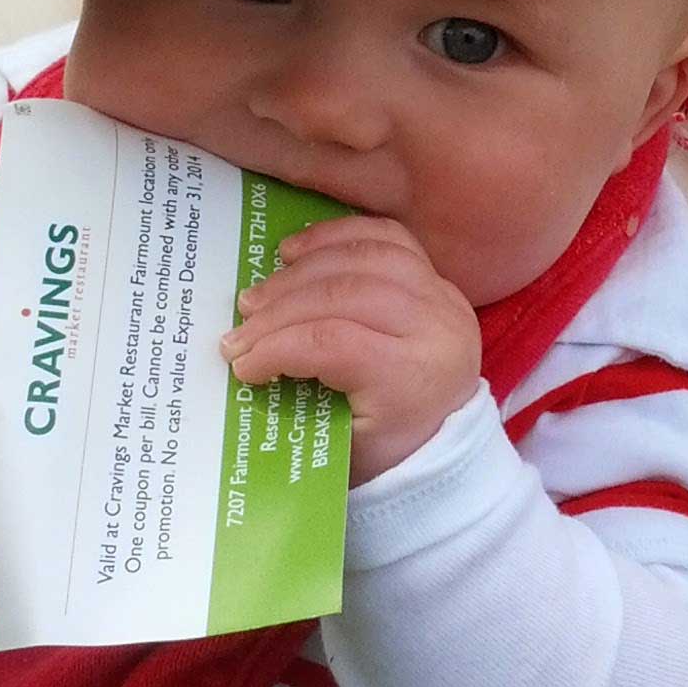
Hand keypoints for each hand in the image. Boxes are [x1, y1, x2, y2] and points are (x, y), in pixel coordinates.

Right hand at [222, 215, 481, 484]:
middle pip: (347, 294)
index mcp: (413, 379)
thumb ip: (296, 401)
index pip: (335, 344)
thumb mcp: (342, 446)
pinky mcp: (438, 278)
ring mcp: (442, 296)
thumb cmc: (387, 450)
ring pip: (365, 256)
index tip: (241, 362)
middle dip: (281, 307)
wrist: (447, 438)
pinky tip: (298, 251)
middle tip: (241, 325)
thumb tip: (241, 363)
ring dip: (304, 268)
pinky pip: (387, 237)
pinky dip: (338, 236)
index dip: (278, 347)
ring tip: (262, 291)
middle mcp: (436, 328)